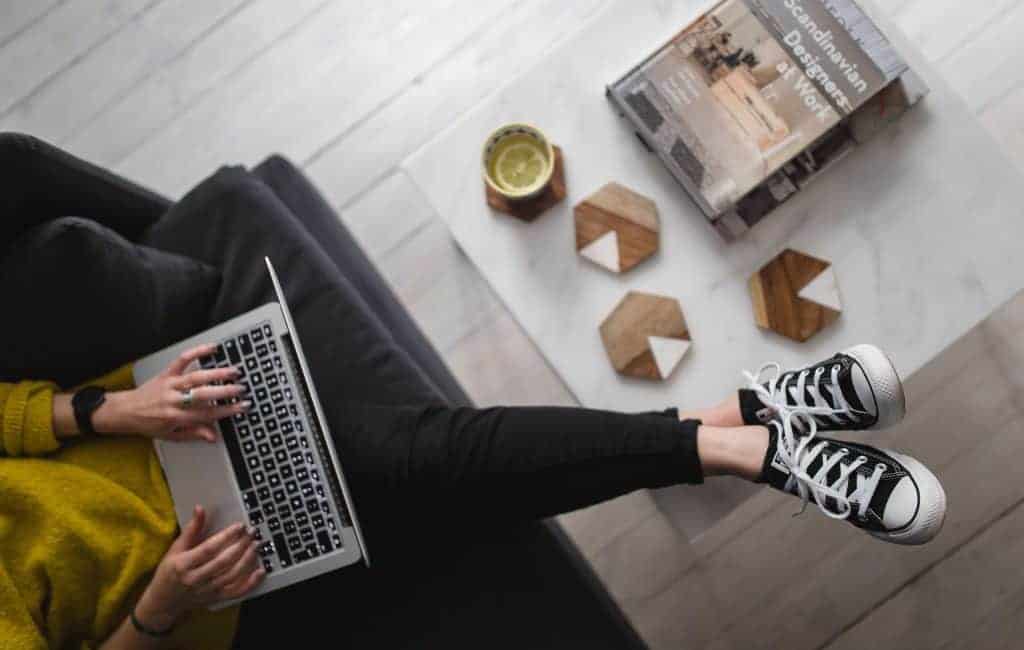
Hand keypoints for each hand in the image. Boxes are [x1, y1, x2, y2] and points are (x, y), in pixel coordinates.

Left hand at [95, 344, 250, 441]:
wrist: (125, 411)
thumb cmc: (148, 424)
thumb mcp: (171, 435)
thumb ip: (193, 434)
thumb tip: (213, 436)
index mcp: (175, 417)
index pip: (207, 414)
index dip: (227, 410)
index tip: (241, 407)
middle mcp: (173, 400)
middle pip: (203, 394)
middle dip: (225, 391)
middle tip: (241, 389)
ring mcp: (170, 384)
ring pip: (196, 377)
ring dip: (216, 373)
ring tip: (233, 372)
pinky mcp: (166, 373)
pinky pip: (182, 360)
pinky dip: (197, 352)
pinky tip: (212, 348)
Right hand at [135, 505, 264, 629]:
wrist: (164, 601)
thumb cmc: (169, 572)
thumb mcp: (176, 548)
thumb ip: (191, 529)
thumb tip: (200, 509)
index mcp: (184, 564)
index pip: (209, 549)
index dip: (226, 536)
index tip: (239, 526)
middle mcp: (196, 579)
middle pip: (223, 562)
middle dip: (241, 546)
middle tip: (252, 533)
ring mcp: (207, 591)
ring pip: (232, 576)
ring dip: (247, 560)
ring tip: (256, 546)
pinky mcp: (215, 599)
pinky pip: (236, 592)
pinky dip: (250, 583)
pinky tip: (261, 571)